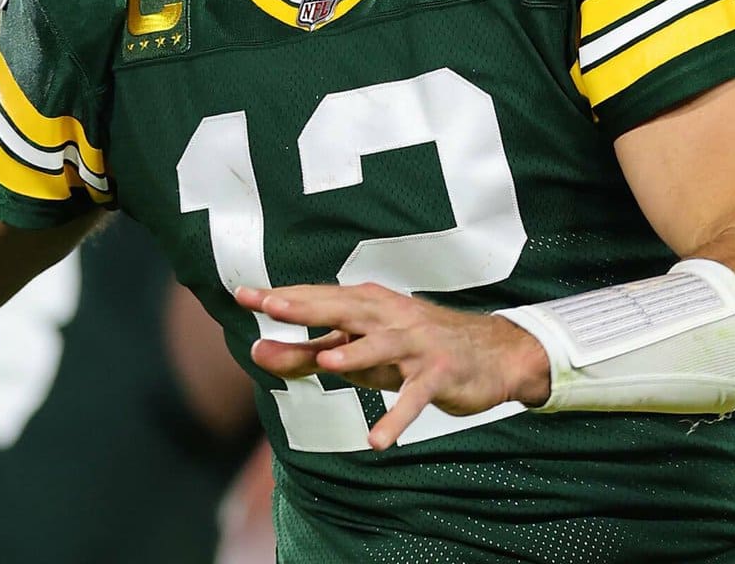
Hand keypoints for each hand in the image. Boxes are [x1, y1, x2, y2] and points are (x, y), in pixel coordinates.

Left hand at [235, 282, 549, 450]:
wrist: (493, 352)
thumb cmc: (414, 348)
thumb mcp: (360, 351)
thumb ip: (309, 353)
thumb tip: (257, 353)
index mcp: (368, 305)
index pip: (318, 298)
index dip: (282, 297)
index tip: (241, 294)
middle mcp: (390, 318)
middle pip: (344, 311)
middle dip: (308, 307)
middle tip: (271, 306)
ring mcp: (416, 345)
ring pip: (382, 347)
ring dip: (356, 353)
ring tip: (327, 361)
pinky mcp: (439, 374)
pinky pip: (415, 398)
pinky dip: (397, 418)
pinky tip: (377, 441)